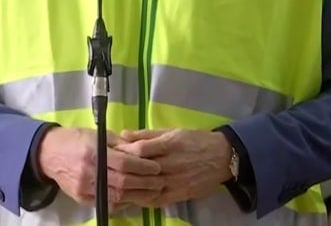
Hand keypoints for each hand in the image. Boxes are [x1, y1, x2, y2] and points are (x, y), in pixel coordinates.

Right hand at [35, 126, 164, 210]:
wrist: (48, 154)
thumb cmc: (75, 139)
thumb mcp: (97, 134)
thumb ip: (119, 143)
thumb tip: (141, 151)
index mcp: (94, 151)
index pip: (124, 163)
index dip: (142, 167)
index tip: (156, 167)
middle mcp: (89, 171)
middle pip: (123, 182)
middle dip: (145, 183)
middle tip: (159, 181)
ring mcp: (84, 187)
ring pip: (116, 196)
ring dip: (137, 195)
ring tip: (152, 192)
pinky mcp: (81, 198)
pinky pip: (106, 204)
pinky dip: (122, 203)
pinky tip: (133, 198)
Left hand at [114, 128, 231, 206]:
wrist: (223, 157)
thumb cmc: (196, 140)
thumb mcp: (173, 131)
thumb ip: (148, 134)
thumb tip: (124, 134)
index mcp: (170, 144)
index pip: (141, 150)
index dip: (124, 152)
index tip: (112, 152)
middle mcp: (171, 164)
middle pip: (141, 170)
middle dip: (122, 171)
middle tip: (107, 171)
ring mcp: (175, 181)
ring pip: (146, 187)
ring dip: (128, 189)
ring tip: (113, 187)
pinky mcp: (179, 194)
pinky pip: (157, 199)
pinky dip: (142, 199)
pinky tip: (131, 198)